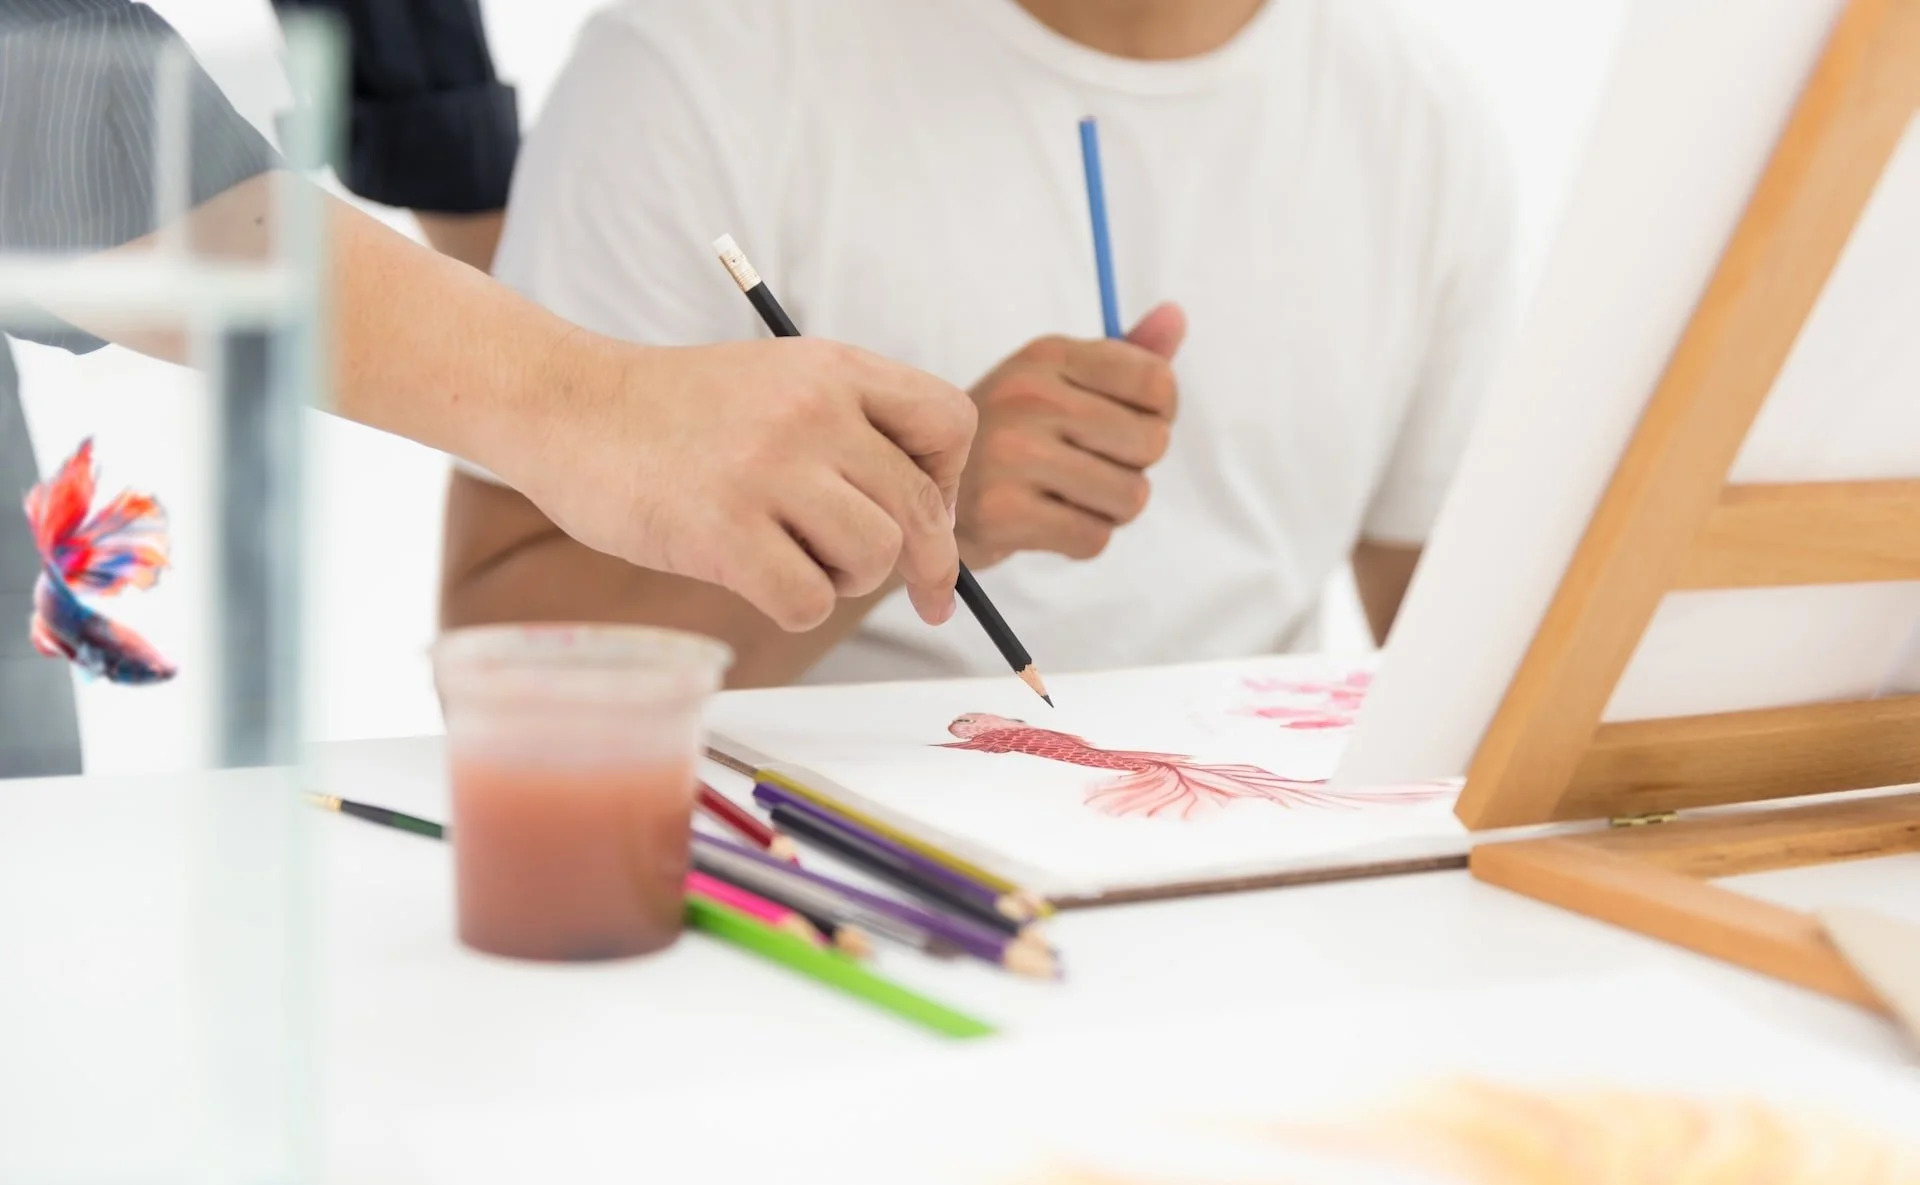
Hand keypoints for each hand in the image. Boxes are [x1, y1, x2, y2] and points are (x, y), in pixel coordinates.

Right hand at [494, 335, 976, 631]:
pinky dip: (796, 606)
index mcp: (833, 368)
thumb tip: (932, 529)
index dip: (950, 480)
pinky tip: (758, 579)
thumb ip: (852, 429)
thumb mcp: (777, 382)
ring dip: (848, 579)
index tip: (928, 514)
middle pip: (921, 507)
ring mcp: (767, 469)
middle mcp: (812, 410)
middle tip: (925, 595)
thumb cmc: (676, 414)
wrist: (567, 407)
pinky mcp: (722, 530)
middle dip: (927, 563)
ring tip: (796, 558)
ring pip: (874, 557)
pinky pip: (810, 600)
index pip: (949, 422)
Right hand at [956, 303, 1185, 568]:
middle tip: (1091, 468)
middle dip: (1134, 467)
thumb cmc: (1009, 436)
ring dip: (1111, 510)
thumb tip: (1176, 315)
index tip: (1128, 426)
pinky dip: (1082, 540)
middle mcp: (1028, 396)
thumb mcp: (1057, 381)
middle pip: (1151, 443)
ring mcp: (1012, 454)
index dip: (1159, 413)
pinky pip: (1094, 539)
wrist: (923, 490)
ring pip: (1130, 497)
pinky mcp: (1001, 512)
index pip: (1156, 381)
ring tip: (1071, 498)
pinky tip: (1049, 524)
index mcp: (1047, 355)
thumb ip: (1124, 356)